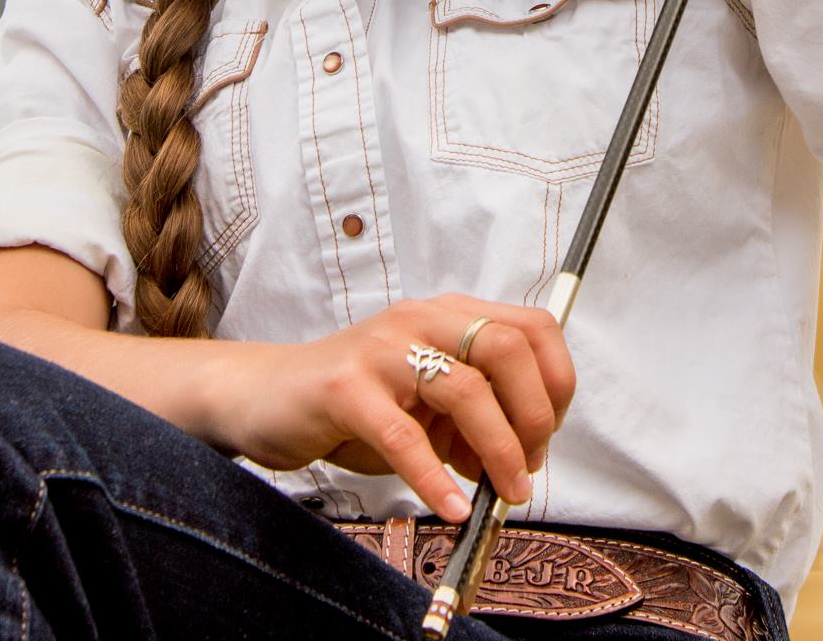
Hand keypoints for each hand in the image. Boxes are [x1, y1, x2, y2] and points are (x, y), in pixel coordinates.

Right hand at [220, 293, 574, 521]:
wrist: (267, 395)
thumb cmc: (354, 402)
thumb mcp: (425, 404)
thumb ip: (471, 420)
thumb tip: (520, 459)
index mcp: (448, 316)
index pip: (530, 326)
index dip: (555, 379)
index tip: (552, 430)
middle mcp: (420, 320)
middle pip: (506, 348)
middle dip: (534, 413)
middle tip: (528, 465)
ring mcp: (382, 350)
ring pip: (465, 390)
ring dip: (497, 450)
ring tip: (502, 492)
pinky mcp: (345, 388)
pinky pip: (404, 436)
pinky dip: (435, 478)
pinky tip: (451, 506)